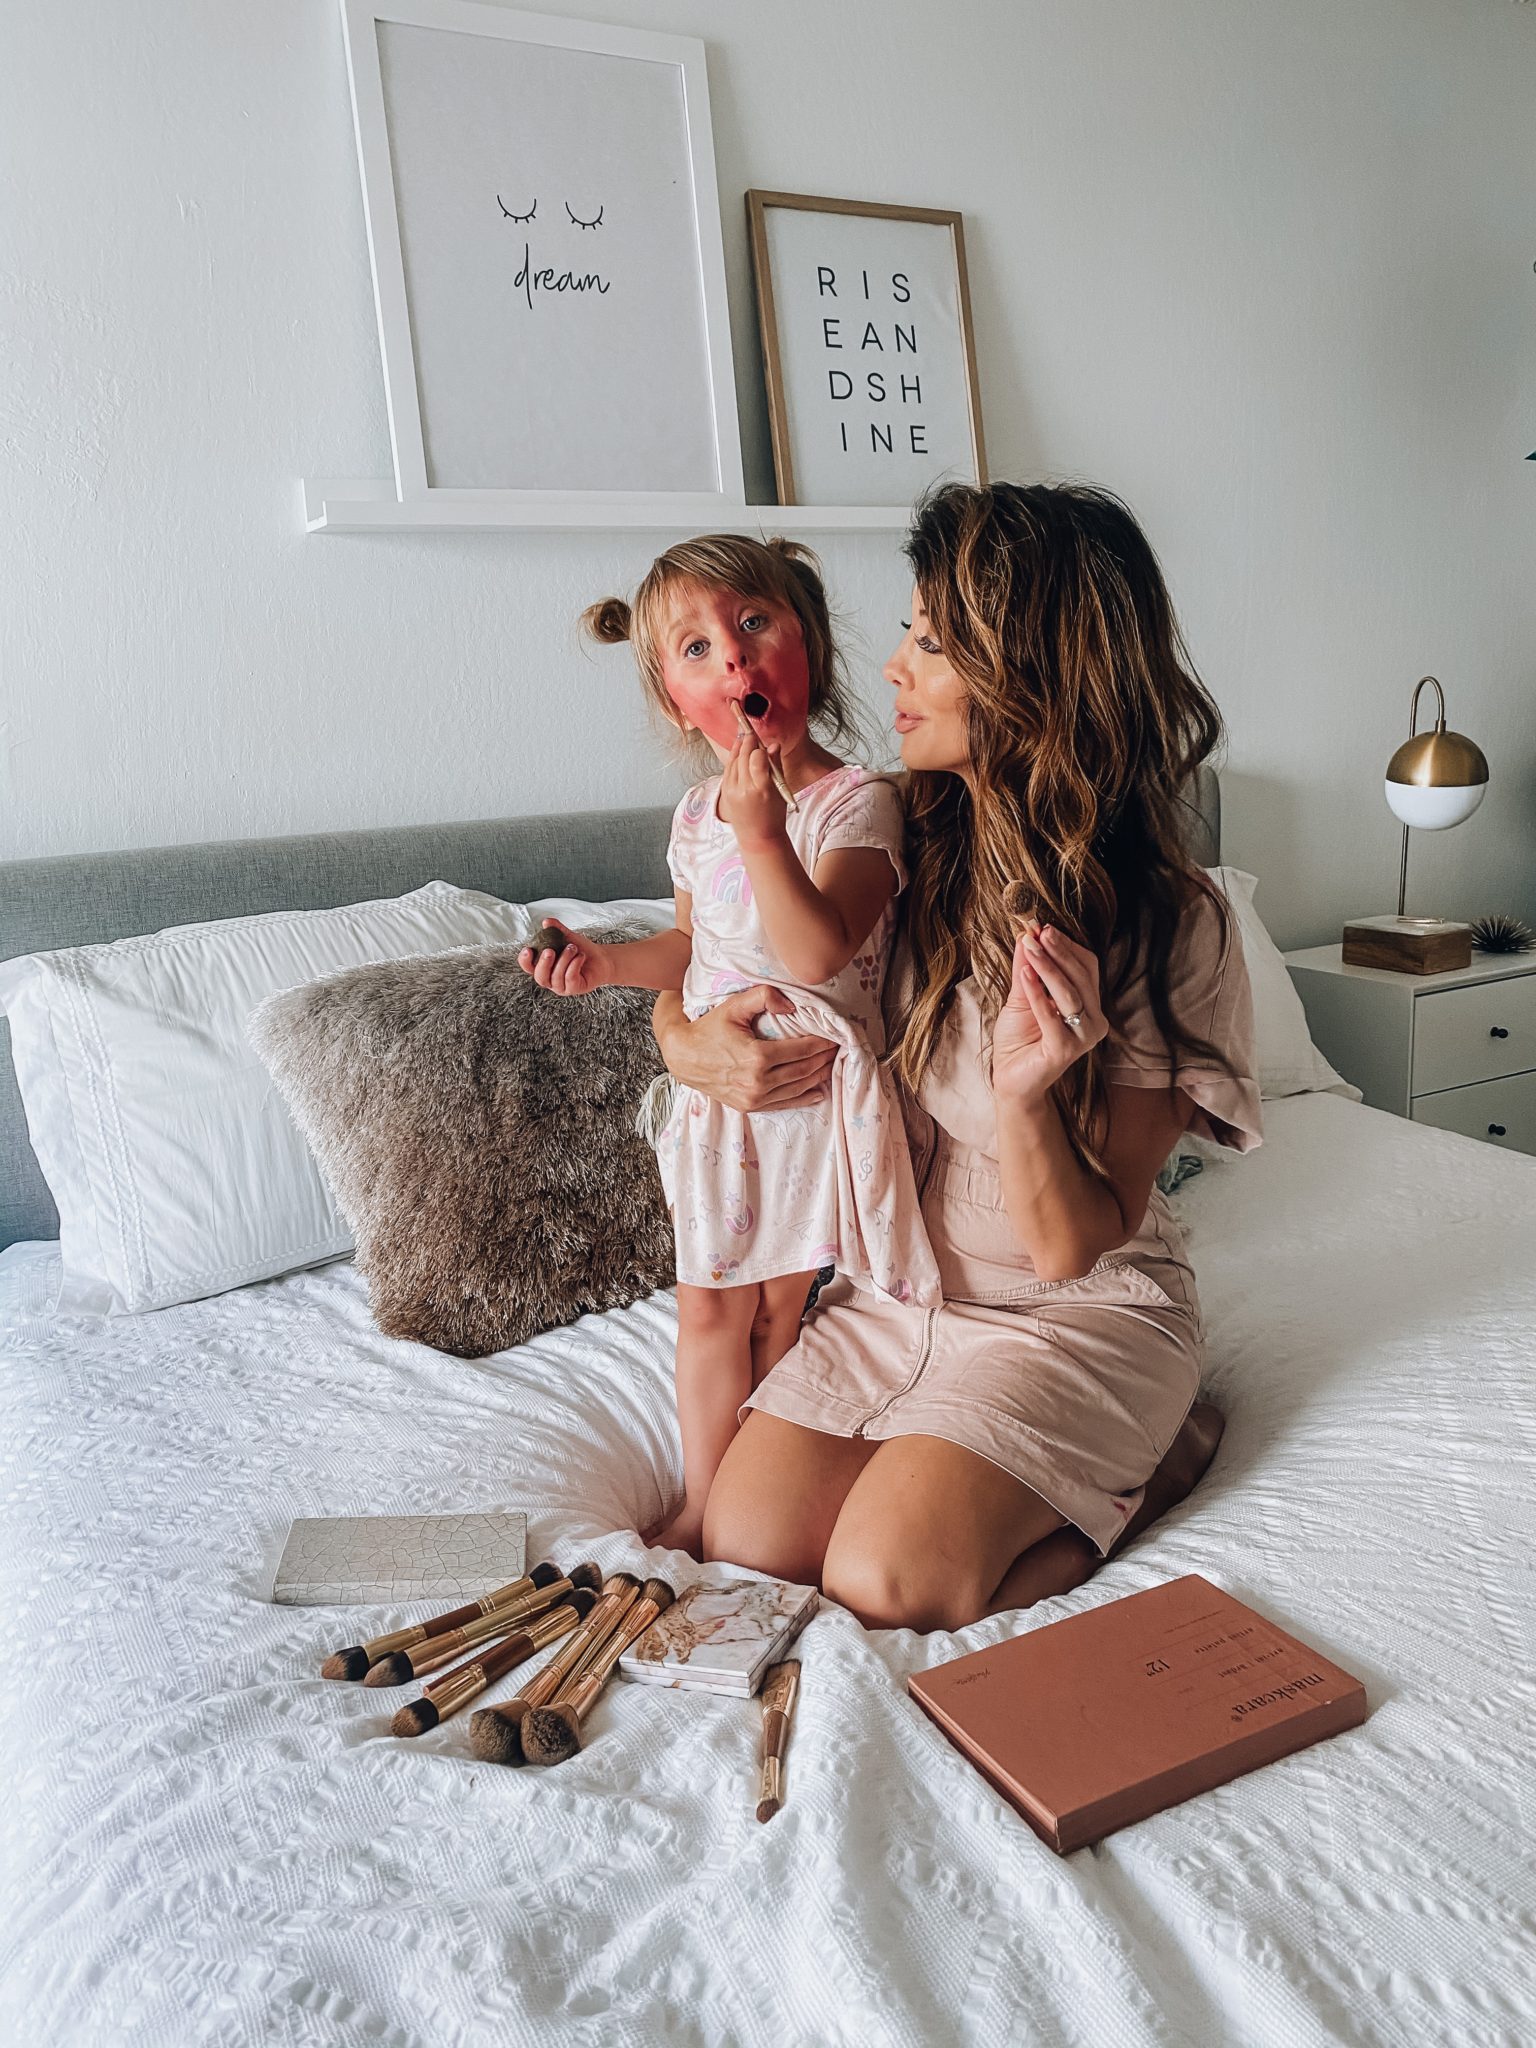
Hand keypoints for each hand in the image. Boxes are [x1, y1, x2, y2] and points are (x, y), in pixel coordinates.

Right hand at [515, 919, 610, 995]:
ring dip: (564, 960)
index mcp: (544, 967)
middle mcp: (550, 979)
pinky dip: (574, 965)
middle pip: (539, 977)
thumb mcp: (567, 937)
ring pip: (556, 977)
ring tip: (573, 948)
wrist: (601, 958)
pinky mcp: (575, 989)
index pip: (529, 967)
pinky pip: (570, 978)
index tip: (527, 949)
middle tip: (550, 950)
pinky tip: (580, 956)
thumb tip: (546, 922)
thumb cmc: (581, 950)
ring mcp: (562, 987)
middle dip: (544, 963)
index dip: (525, 961)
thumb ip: (556, 930)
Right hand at [655, 984, 835, 1111]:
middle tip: (839, 1048)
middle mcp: (757, 1082)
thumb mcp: (733, 1006)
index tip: (835, 1036)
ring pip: (797, 1088)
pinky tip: (819, 1090)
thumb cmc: (709, 1028)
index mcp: (757, 1057)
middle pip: (803, 1070)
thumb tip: (792, 1005)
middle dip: (824, 1059)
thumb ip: (763, 996)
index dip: (822, 1043)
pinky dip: (804, 1097)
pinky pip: (784, 1104)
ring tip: (831, 1064)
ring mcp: (753, 1098)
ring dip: (818, 1076)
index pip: (801, 1050)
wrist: (683, 1057)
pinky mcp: (749, 1107)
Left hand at [715, 713, 787, 846]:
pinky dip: (733, 758)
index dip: (760, 747)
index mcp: (761, 789)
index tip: (763, 741)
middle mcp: (743, 789)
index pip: (757, 758)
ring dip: (739, 747)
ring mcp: (731, 791)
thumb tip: (773, 745)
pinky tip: (739, 751)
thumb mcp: (780, 790)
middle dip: (747, 741)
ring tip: (744, 736)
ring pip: (733, 760)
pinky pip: (728, 768)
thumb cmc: (774, 814)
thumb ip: (775, 766)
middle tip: (750, 730)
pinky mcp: (724, 792)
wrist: (758, 837)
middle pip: (743, 756)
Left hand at [990, 922, 1107, 1105]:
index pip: (1086, 967)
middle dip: (1058, 952)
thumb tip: (1027, 934)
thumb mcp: (1021, 996)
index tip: (1043, 927)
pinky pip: (1052, 1017)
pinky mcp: (1065, 1050)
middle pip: (1081, 977)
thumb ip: (1027, 968)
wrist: (1009, 1078)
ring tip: (1029, 947)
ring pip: (1070, 993)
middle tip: (1038, 932)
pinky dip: (1038, 994)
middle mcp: (1093, 1020)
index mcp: (1089, 1004)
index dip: (1067, 946)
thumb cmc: (1019, 1038)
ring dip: (1048, 968)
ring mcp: (1083, 1037)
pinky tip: (1025, 975)